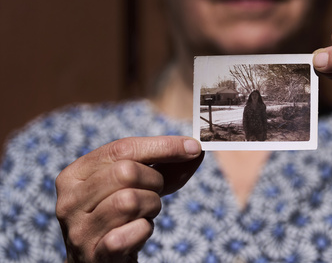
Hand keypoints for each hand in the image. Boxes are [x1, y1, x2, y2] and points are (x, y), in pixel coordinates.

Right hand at [55, 136, 203, 262]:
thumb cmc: (122, 216)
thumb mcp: (138, 184)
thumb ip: (166, 165)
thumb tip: (195, 149)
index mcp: (75, 174)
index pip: (122, 148)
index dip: (162, 146)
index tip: (193, 147)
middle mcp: (69, 200)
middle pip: (126, 172)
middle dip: (154, 181)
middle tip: (155, 192)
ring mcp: (79, 229)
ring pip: (130, 200)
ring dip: (151, 206)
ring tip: (144, 214)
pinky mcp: (95, 255)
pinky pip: (135, 231)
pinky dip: (145, 229)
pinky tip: (137, 233)